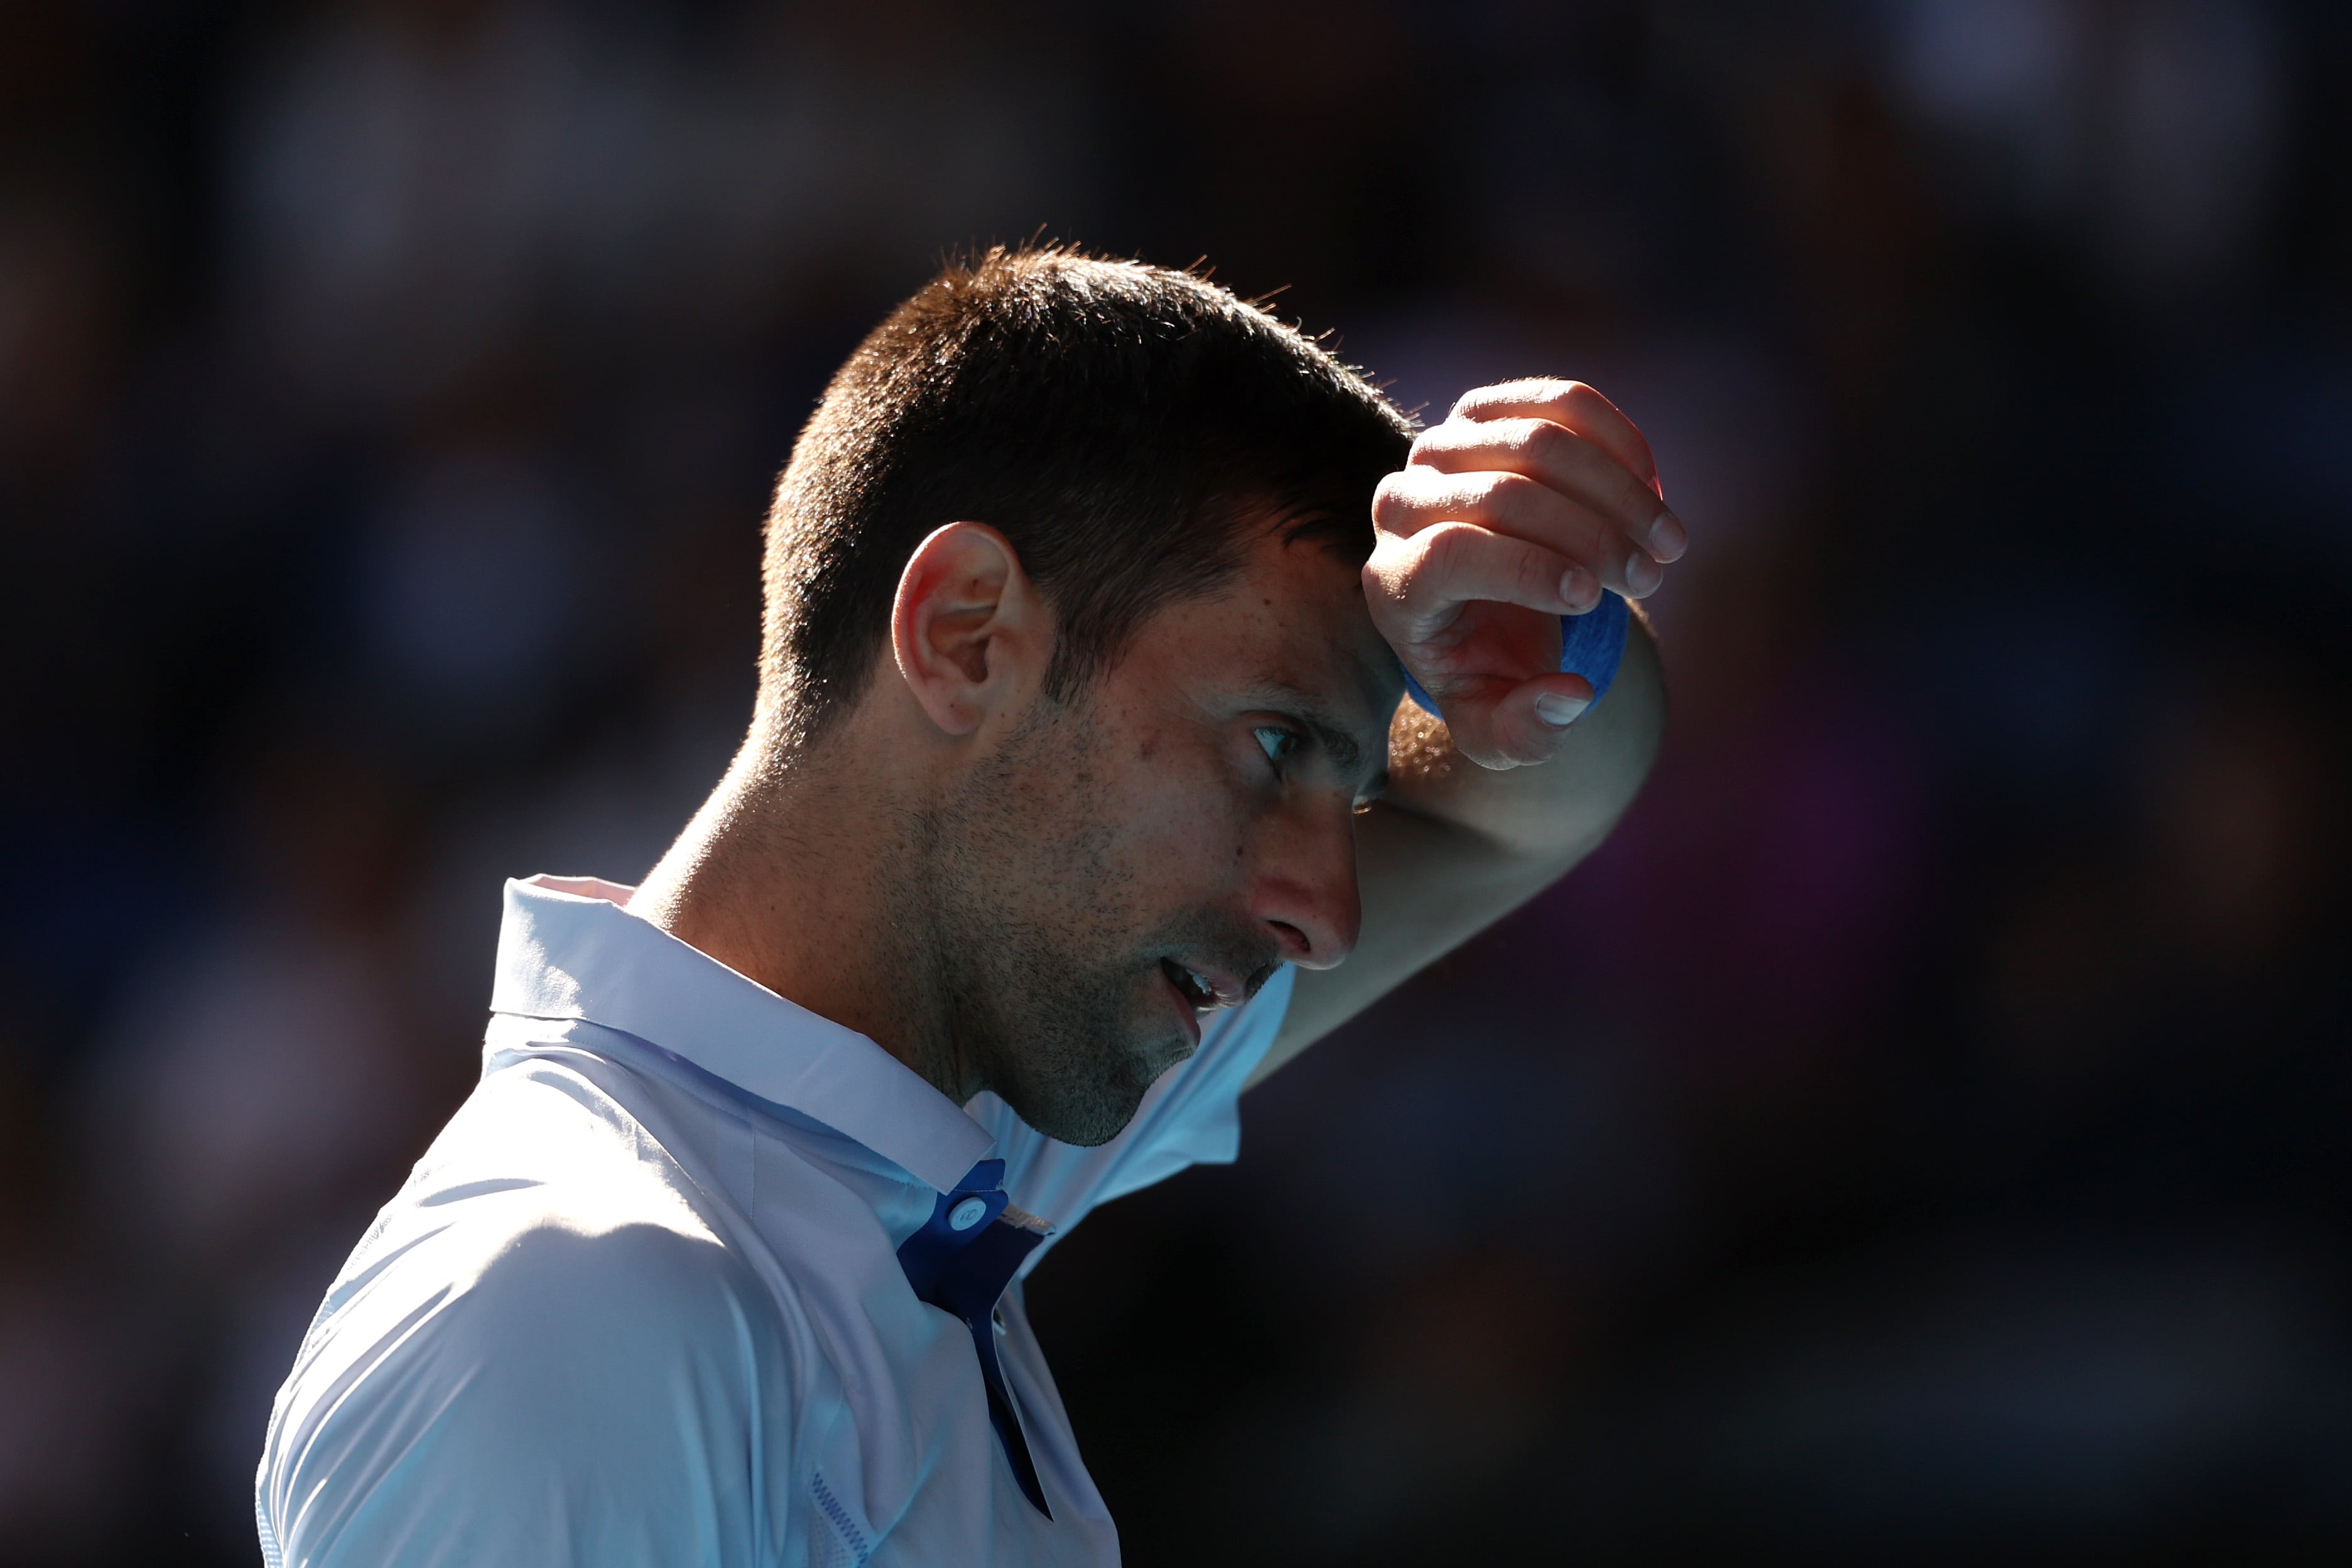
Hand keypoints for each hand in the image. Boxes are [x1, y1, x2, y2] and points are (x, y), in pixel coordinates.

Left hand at [1363, 378, 1683, 768]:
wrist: (1484, 608)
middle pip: (1502, 497)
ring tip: (1667, 544)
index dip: (1526, 570)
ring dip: (1618, 491)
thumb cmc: (1490, 669)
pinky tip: (1653, 489)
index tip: (1592, 598)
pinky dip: (1618, 442)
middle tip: (1653, 576)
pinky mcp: (1485, 411)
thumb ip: (1523, 735)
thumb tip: (1569, 696)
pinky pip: (1558, 403)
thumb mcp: (1497, 727)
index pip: (1449, 556)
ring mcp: (1440, 448)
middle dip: (1592, 536)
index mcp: (1393, 586)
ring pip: (1536, 442)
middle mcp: (1399, 507)